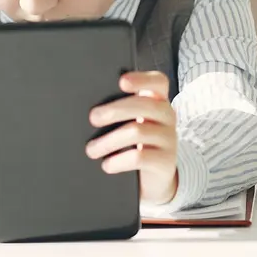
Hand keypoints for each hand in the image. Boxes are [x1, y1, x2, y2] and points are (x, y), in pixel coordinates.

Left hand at [87, 71, 178, 203]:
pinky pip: (139, 157)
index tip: (121, 82)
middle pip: (144, 105)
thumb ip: (117, 111)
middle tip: (93, 118)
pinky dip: (118, 161)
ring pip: (137, 132)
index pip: (158, 82)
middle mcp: (167, 116)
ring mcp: (169, 138)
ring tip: (91, 150)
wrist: (153, 178)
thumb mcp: (129, 123)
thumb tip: (88, 110)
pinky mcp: (166, 161)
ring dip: (108, 141)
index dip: (142, 79)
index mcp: (157, 101)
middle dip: (114, 110)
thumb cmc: (133, 143)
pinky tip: (107, 165)